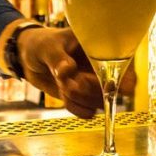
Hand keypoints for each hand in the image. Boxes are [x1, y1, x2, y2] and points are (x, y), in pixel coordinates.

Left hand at [16, 27, 134, 118]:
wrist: (30, 57)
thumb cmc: (42, 43)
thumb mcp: (48, 47)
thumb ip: (58, 58)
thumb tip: (68, 70)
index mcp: (101, 47)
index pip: (124, 63)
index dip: (121, 78)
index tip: (103, 83)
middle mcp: (103, 67)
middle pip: (114, 89)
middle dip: (89, 90)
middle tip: (70, 83)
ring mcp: (95, 84)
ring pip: (99, 102)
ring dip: (78, 98)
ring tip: (62, 84)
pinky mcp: (84, 98)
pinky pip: (88, 112)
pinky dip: (74, 107)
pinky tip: (63, 94)